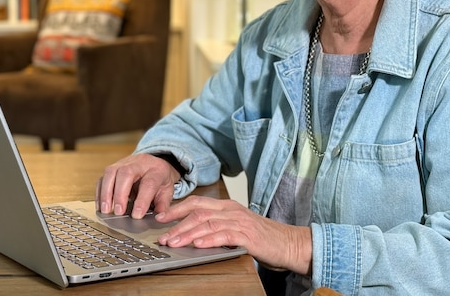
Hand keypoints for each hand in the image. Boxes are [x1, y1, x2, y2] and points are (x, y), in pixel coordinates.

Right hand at [97, 153, 179, 218]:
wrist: (154, 163)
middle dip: (120, 194)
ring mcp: (123, 163)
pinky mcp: (112, 168)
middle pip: (126, 173)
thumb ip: (163, 204)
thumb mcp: (167, 191)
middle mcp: (139, 163)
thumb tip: (158, 217)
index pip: (149, 183)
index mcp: (156, 169)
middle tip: (119, 212)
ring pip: (111, 172)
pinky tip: (100, 206)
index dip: (142, 200)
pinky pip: (102, 178)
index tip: (137, 215)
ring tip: (106, 210)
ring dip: (106, 193)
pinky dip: (100, 192)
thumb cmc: (159, 179)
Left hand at [155, 196, 311, 274]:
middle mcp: (232, 210)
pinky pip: (224, 235)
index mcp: (228, 206)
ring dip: (187, 234)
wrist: (289, 244)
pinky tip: (198, 246)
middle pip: (198, 212)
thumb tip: (192, 234)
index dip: (176, 209)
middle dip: (176, 223)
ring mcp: (240, 221)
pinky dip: (209, 240)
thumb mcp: (237, 227)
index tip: (160, 218)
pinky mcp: (248, 236)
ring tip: (174, 243)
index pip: (197, 203)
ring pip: (207, 224)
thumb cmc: (263, 238)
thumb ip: (217, 226)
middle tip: (162, 236)